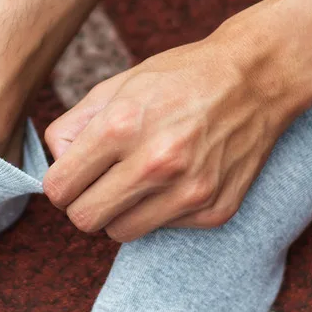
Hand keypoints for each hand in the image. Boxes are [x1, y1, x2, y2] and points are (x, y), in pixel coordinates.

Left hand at [43, 35, 290, 239]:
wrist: (256, 79)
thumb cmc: (178, 78)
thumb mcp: (116, 85)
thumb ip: (73, 126)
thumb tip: (55, 164)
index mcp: (122, 126)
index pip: (59, 189)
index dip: (59, 184)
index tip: (72, 176)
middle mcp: (155, 164)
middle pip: (84, 220)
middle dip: (83, 203)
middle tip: (98, 184)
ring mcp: (188, 191)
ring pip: (119, 233)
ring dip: (119, 212)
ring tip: (137, 180)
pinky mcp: (214, 210)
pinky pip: (162, 228)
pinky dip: (159, 210)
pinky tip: (176, 178)